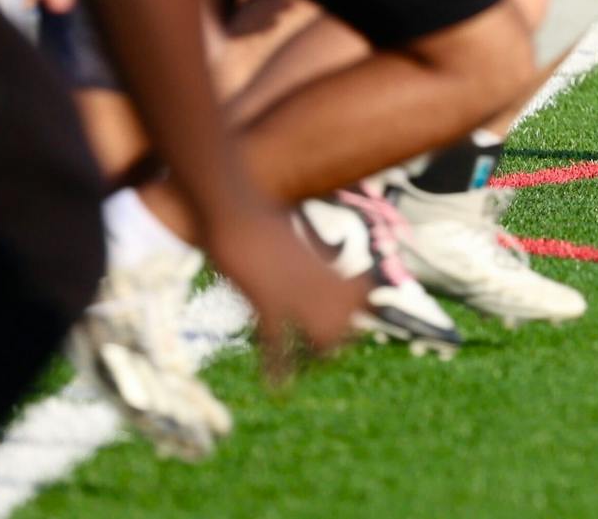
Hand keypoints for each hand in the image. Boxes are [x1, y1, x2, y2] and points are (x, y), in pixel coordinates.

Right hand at [203, 205, 366, 377]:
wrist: (234, 211)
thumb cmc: (259, 216)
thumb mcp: (294, 232)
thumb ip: (310, 248)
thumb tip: (319, 252)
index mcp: (326, 263)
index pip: (362, 293)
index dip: (360, 311)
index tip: (353, 323)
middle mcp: (318, 280)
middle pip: (347, 320)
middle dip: (340, 339)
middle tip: (324, 350)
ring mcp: (295, 292)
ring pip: (322, 334)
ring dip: (315, 352)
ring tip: (307, 364)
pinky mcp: (266, 302)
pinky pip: (278, 343)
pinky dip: (278, 368)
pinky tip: (277, 385)